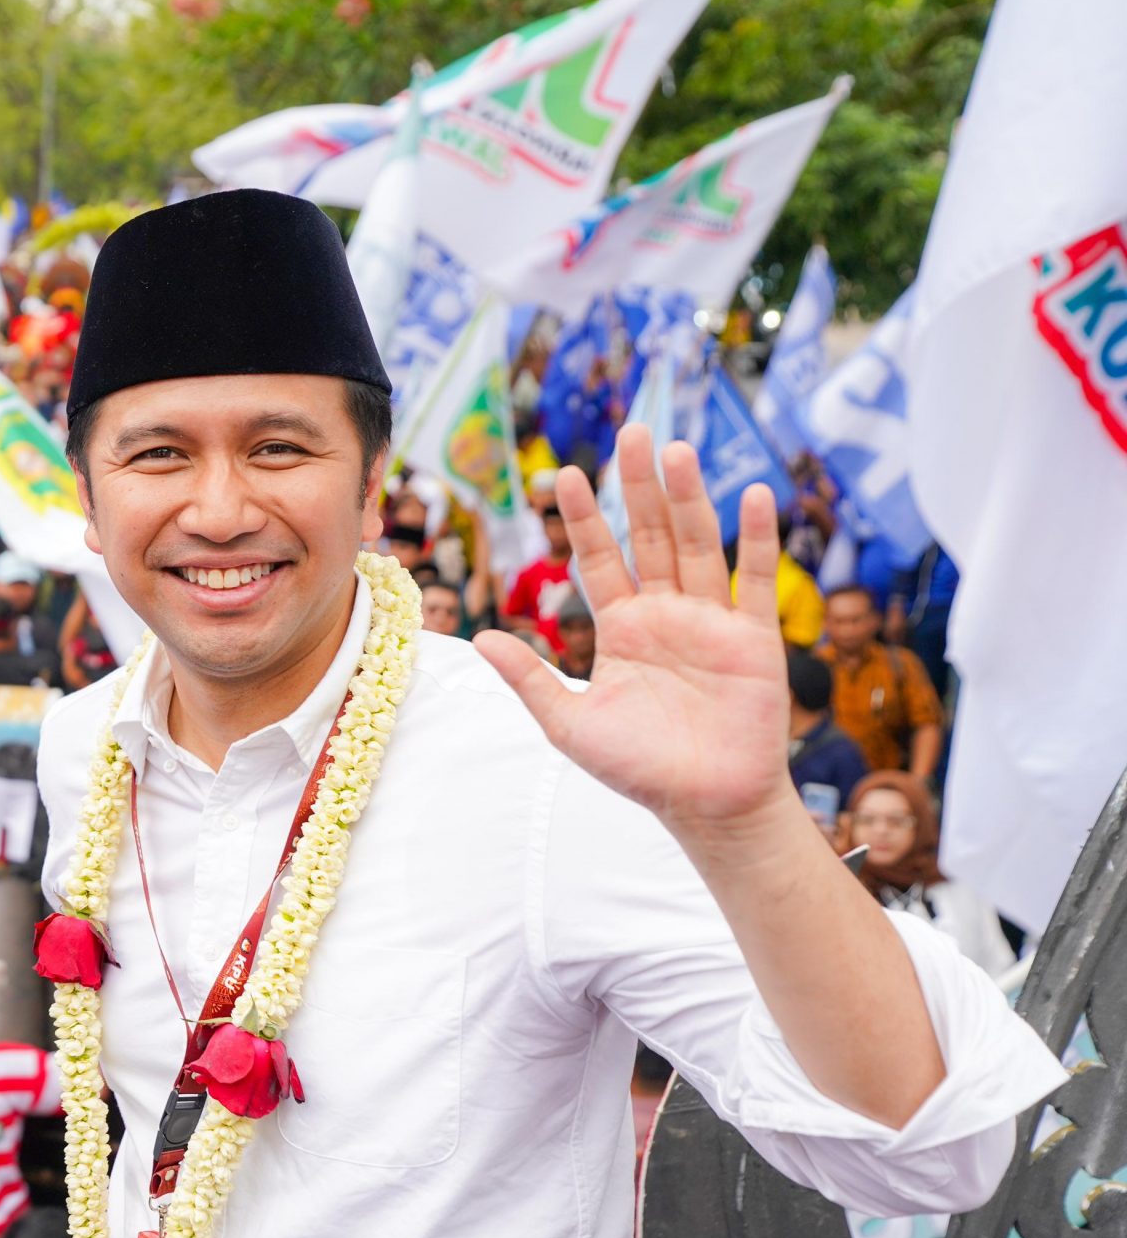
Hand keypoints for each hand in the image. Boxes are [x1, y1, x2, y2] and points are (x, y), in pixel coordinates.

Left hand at [474, 427, 790, 842]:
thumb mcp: (570, 724)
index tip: (559, 474)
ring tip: (678, 451)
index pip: (599, 558)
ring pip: (698, 546)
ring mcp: (711, 622)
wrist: (704, 806)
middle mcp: (666, 614)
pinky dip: (757, 538)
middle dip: (638, 487)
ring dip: (689, 499)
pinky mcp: (753, 639)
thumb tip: (481, 637)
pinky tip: (754, 495)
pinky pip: (753, 581)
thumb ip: (529, 679)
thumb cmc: (638, 768)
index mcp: (622, 628)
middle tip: (632, 431)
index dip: (583, 518)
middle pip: (651, 536)